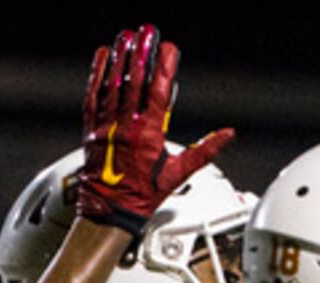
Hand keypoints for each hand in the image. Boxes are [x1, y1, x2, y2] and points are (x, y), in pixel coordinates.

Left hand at [75, 23, 233, 231]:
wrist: (109, 214)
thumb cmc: (142, 197)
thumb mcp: (178, 174)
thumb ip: (204, 150)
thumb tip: (228, 135)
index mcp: (148, 136)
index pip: (158, 93)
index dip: (164, 68)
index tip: (170, 48)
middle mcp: (125, 128)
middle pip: (134, 82)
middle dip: (141, 53)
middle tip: (147, 31)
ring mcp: (106, 127)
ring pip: (113, 85)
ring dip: (120, 58)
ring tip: (127, 36)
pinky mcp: (91, 130)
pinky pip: (93, 96)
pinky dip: (97, 74)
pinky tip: (103, 56)